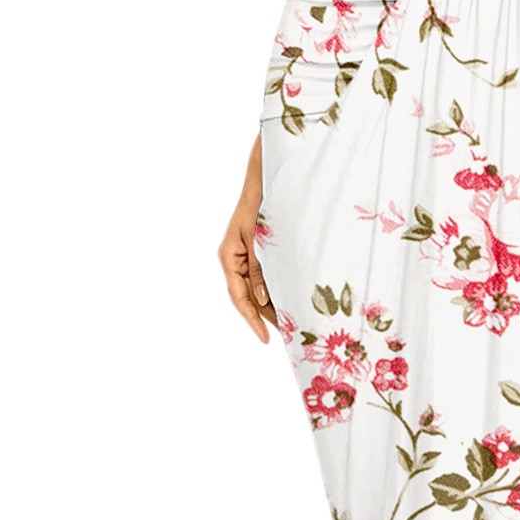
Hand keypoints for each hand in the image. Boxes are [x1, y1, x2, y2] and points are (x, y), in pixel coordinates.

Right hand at [219, 185, 274, 342]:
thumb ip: (258, 270)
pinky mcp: (256, 253)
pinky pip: (262, 279)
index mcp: (228, 257)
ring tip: (290, 325)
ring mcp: (244, 257)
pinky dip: (274, 291)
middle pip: (247, 298)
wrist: (264, 181)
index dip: (253, 319)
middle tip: (286, 336)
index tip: (266, 338)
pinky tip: (288, 301)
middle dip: (265, 317)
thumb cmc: (260, 205)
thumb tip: (262, 300)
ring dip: (271, 307)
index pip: (239, 297)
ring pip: (255, 290)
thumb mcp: (259, 240)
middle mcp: (233, 260)